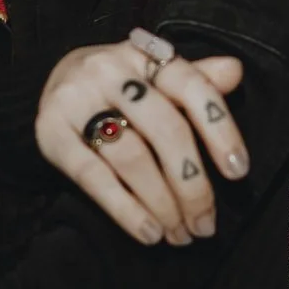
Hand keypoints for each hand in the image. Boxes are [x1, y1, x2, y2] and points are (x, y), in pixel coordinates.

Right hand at [38, 40, 248, 245]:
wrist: (50, 83)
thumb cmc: (120, 87)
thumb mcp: (155, 76)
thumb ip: (196, 79)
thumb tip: (235, 71)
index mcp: (144, 55)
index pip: (192, 87)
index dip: (220, 130)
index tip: (238, 172)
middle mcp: (110, 71)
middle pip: (165, 130)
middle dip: (192, 184)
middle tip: (206, 224)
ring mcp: (77, 101)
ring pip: (132, 158)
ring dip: (162, 204)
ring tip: (180, 234)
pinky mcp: (51, 133)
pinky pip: (93, 177)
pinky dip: (125, 210)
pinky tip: (149, 232)